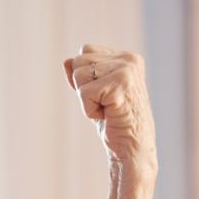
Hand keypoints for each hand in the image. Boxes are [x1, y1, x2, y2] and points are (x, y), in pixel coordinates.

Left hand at [64, 44, 157, 177]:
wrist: (132, 148)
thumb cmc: (113, 121)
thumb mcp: (94, 94)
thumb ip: (82, 75)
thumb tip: (66, 61)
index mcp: (126, 58)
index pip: (85, 50)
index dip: (84, 77)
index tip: (102, 94)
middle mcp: (129, 59)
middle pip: (78, 61)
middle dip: (83, 87)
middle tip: (105, 104)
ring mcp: (126, 70)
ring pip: (79, 75)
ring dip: (86, 99)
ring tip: (107, 109)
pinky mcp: (121, 84)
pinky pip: (84, 93)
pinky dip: (89, 109)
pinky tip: (108, 115)